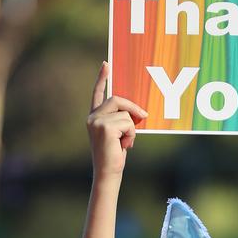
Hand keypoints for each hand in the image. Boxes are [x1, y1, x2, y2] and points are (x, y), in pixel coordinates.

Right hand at [86, 62, 147, 178]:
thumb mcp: (119, 134)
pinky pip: (128, 123)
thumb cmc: (114, 155)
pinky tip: (124, 146)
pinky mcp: (104, 127)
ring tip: (126, 143)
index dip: (101, 78)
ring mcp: (96, 121)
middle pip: (117, 99)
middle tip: (144, 117)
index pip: (97, 93)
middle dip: (133, 108)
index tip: (106, 64)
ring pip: (126, 114)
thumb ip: (122, 120)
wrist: (108, 173)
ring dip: (132, 129)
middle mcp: (92, 117)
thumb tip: (138, 112)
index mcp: (95, 116)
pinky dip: (132, 135)